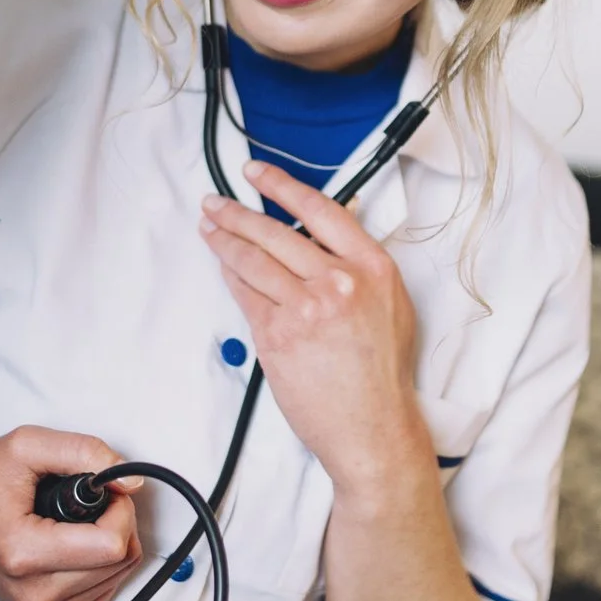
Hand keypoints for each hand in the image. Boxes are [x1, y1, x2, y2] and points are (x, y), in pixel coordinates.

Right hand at [0, 426, 143, 600]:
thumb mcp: (24, 445)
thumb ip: (82, 452)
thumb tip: (131, 481)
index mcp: (21, 553)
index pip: (110, 546)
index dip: (120, 510)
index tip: (103, 491)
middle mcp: (32, 594)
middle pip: (118, 562)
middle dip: (117, 523)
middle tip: (90, 503)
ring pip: (117, 578)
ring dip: (111, 544)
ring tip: (78, 523)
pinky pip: (105, 595)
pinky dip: (102, 566)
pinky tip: (77, 547)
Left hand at [199, 160, 428, 497]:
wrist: (372, 428)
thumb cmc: (381, 373)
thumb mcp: (391, 305)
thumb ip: (359, 266)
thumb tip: (322, 232)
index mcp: (373, 267)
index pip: (320, 210)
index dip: (281, 185)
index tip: (255, 172)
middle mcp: (340, 282)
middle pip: (276, 232)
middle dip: (237, 213)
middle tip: (215, 203)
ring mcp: (306, 309)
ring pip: (254, 261)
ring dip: (225, 240)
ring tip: (209, 228)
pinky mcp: (277, 335)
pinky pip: (246, 296)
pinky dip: (230, 277)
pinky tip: (222, 266)